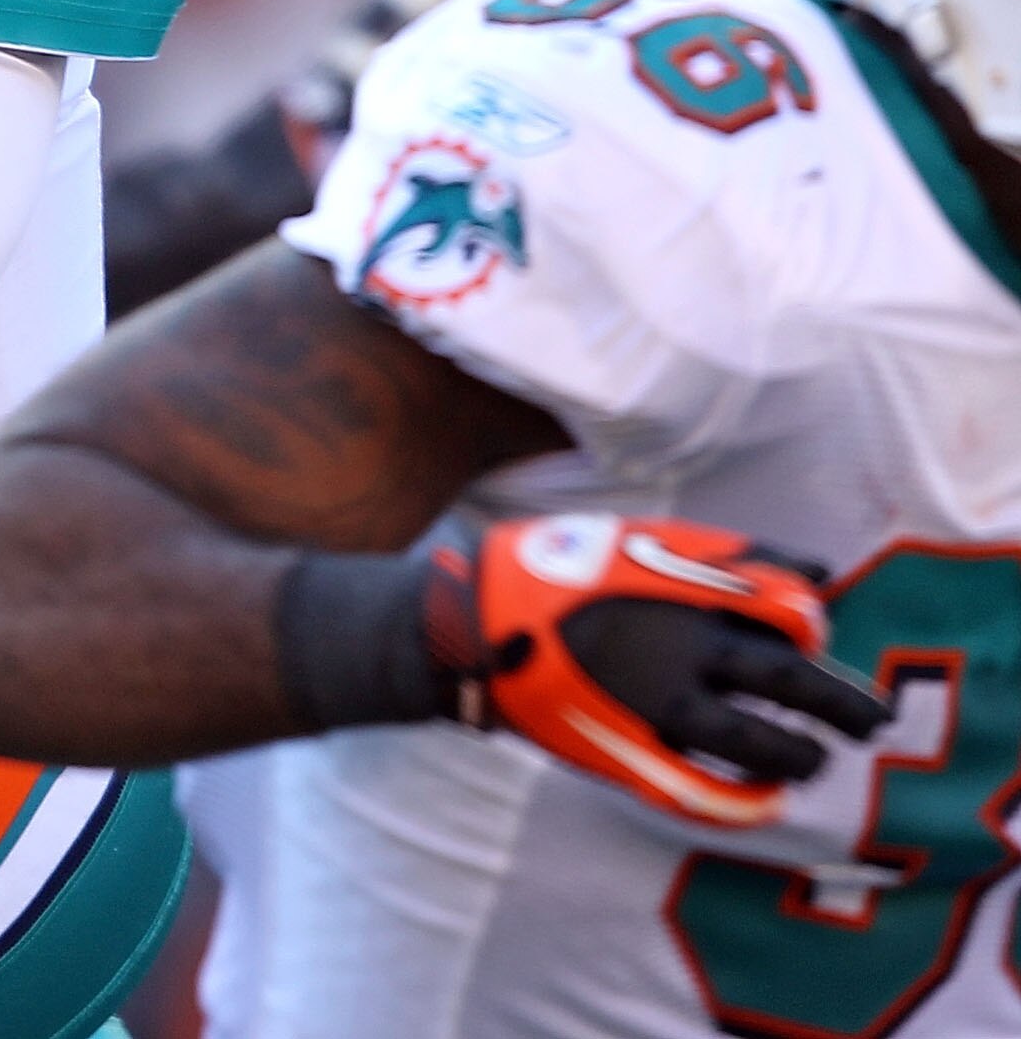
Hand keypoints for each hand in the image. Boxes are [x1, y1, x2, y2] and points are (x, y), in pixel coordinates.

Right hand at [437, 512, 891, 826]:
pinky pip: (706, 794)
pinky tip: (764, 799)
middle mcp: (682, 651)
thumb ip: (728, 556)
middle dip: (843, 703)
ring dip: (799, 755)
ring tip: (814, 760)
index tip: (819, 631)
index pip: (789, 610)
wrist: (471, 625)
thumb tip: (820, 571)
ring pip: (757, 744)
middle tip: (874, 720)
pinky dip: (745, 803)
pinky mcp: (629, 751)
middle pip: (791, 680)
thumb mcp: (640, 541)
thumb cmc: (555, 571)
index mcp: (682, 593)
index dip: (817, 624)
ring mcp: (658, 706)